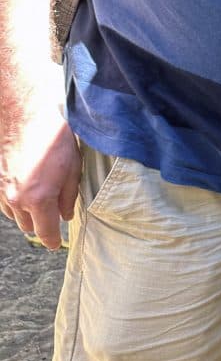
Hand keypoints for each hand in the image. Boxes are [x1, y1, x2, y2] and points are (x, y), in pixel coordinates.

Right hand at [0, 103, 80, 250]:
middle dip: (43, 224)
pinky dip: (17, 204)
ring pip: (16, 216)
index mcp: (39, 199)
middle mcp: (18, 200)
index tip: (56, 244)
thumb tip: (66, 215)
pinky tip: (28, 192)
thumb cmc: (53, 139)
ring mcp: (4, 191)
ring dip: (29, 214)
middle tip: (55, 214)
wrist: (25, 116)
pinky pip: (6, 203)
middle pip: (29, 227)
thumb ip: (69, 196)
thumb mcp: (72, 168)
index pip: (46, 232)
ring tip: (42, 200)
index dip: (53, 240)